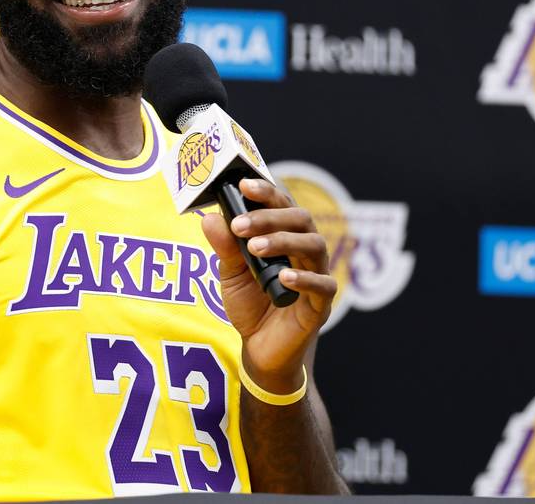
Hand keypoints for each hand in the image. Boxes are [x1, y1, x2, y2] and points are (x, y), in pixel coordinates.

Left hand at [201, 178, 335, 393]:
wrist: (258, 349)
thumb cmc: (250, 305)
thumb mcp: (230, 274)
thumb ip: (225, 247)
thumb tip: (210, 218)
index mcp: (285, 237)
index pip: (282, 205)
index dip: (267, 192)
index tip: (243, 185)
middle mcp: (305, 251)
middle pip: (301, 219)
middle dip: (270, 217)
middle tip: (239, 226)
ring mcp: (317, 275)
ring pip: (314, 245)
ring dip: (284, 241)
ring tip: (255, 248)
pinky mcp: (321, 304)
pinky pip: (324, 285)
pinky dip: (305, 278)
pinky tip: (284, 276)